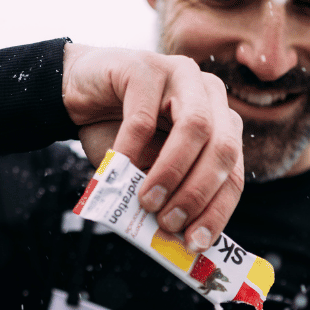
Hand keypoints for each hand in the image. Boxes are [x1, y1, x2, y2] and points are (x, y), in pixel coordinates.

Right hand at [62, 43, 242, 250]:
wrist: (76, 94)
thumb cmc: (117, 137)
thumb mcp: (146, 172)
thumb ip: (165, 194)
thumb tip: (178, 234)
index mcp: (220, 123)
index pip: (233, 171)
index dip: (218, 209)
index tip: (196, 242)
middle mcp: (210, 95)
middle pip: (223, 148)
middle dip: (198, 193)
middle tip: (171, 223)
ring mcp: (181, 75)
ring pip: (196, 127)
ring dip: (172, 173)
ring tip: (147, 202)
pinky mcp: (145, 67)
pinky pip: (144, 115)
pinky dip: (131, 148)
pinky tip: (118, 167)